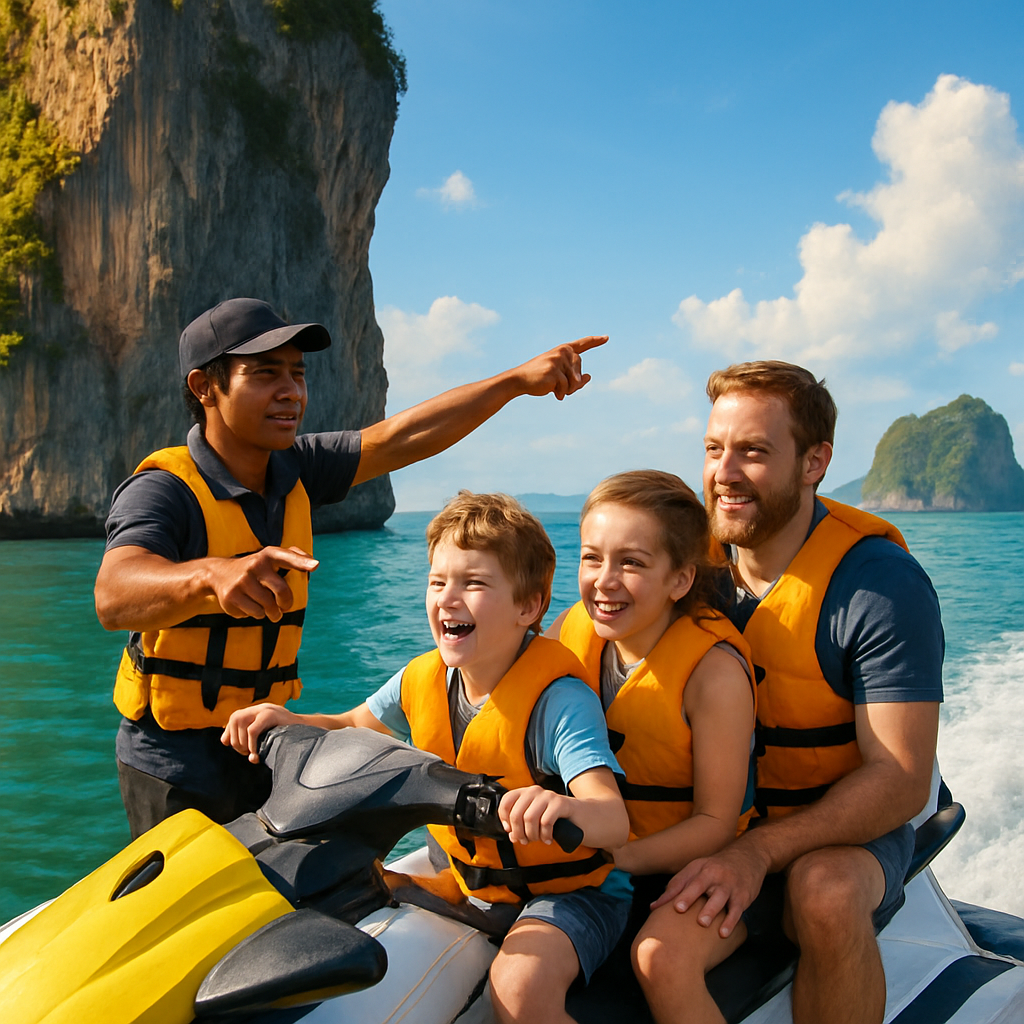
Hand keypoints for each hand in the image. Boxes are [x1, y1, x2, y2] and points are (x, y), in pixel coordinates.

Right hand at [207, 546, 317, 620]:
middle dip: (286, 603)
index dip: (302, 562)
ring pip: (267, 607)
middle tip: (284, 607)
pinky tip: (248, 604)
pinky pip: (253, 614)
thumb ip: (294, 556)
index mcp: (268, 555)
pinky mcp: (231, 597)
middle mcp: (254, 565)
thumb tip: (314, 563)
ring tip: (266, 607)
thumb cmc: (256, 567)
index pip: (287, 557)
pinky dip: (256, 614)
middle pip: (281, 591)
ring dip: (271, 612)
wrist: (218, 573)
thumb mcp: (270, 557)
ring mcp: (241, 581)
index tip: (315, 566)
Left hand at [221, 703, 298, 761]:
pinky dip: (251, 744)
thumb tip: (241, 751)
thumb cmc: (289, 738)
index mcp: (257, 712)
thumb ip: (253, 742)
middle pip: (234, 720)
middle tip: (248, 754)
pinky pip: (252, 730)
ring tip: (253, 754)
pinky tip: (256, 753)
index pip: (233, 719)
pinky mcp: (270, 714)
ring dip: (242, 743)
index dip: (230, 735)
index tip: (241, 750)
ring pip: (240, 723)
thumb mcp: (269, 738)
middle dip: (236, 741)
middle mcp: (259, 708)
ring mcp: (264, 709)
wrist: (310, 731)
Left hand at [498, 785, 573, 844]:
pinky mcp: (560, 803)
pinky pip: (545, 822)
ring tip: (538, 840)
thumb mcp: (534, 820)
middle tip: (526, 841)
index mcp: (525, 793)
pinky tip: (548, 839)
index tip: (511, 831)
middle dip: (519, 833)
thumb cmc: (555, 819)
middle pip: (516, 814)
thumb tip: (512, 835)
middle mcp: (534, 791)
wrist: (580, 816)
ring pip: (529, 818)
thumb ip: (521, 826)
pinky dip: (545, 835)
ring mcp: (547, 796)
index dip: (505, 819)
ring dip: (532, 835)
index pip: (506, 802)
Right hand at [514, 336, 607, 399]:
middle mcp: (562, 352)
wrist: (519, 380)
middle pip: (580, 369)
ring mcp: (558, 360)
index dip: (595, 341)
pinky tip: (550, 392)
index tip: (606, 337)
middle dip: (574, 382)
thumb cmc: (539, 379)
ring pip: (575, 380)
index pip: (582, 345)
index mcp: (562, 350)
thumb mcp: (559, 378)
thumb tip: (590, 377)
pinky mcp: (554, 370)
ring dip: (567, 389)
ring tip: (554, 388)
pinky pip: (566, 386)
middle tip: (560, 387)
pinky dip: (560, 393)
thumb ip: (575, 378)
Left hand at [650, 840, 770, 937]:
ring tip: (703, 923)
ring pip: (719, 896)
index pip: (681, 880)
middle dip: (689, 896)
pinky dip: (730, 921)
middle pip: (699, 884)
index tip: (656, 907)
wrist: (749, 856)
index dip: (669, 894)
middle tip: (679, 909)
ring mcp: (728, 884)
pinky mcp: (742, 895)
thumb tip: (654, 907)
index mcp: (698, 867)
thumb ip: (678, 886)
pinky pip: (736, 909)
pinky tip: (723, 933)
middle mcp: (713, 873)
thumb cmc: (716, 868)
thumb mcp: (698, 869)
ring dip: (710, 909)